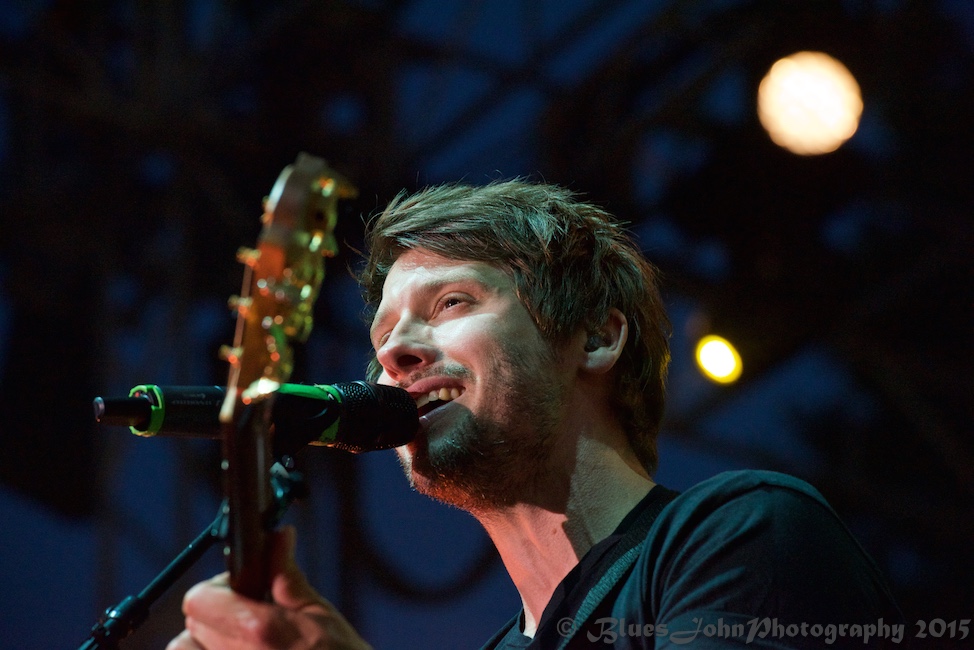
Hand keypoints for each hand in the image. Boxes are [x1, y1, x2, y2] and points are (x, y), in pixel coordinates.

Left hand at [167, 526, 371, 649]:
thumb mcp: (320, 614)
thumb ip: (287, 576)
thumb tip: (278, 536)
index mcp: (259, 630)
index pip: (199, 599)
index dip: (218, 588)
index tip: (243, 589)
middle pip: (191, 624)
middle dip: (215, 613)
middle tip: (250, 615)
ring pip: (185, 649)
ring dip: (204, 642)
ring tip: (240, 642)